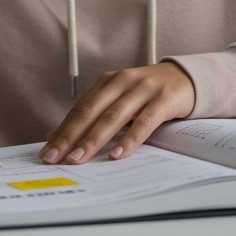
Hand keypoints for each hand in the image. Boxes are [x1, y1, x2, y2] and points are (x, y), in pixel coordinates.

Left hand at [41, 62, 194, 164]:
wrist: (187, 78)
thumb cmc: (149, 94)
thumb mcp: (120, 101)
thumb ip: (94, 116)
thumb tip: (57, 137)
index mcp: (108, 82)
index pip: (80, 109)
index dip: (63, 130)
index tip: (48, 150)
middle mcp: (123, 81)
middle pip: (91, 111)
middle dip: (70, 136)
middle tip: (55, 156)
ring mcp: (143, 89)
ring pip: (113, 117)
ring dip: (94, 140)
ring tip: (79, 158)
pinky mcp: (164, 99)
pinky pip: (144, 122)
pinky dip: (129, 140)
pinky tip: (117, 154)